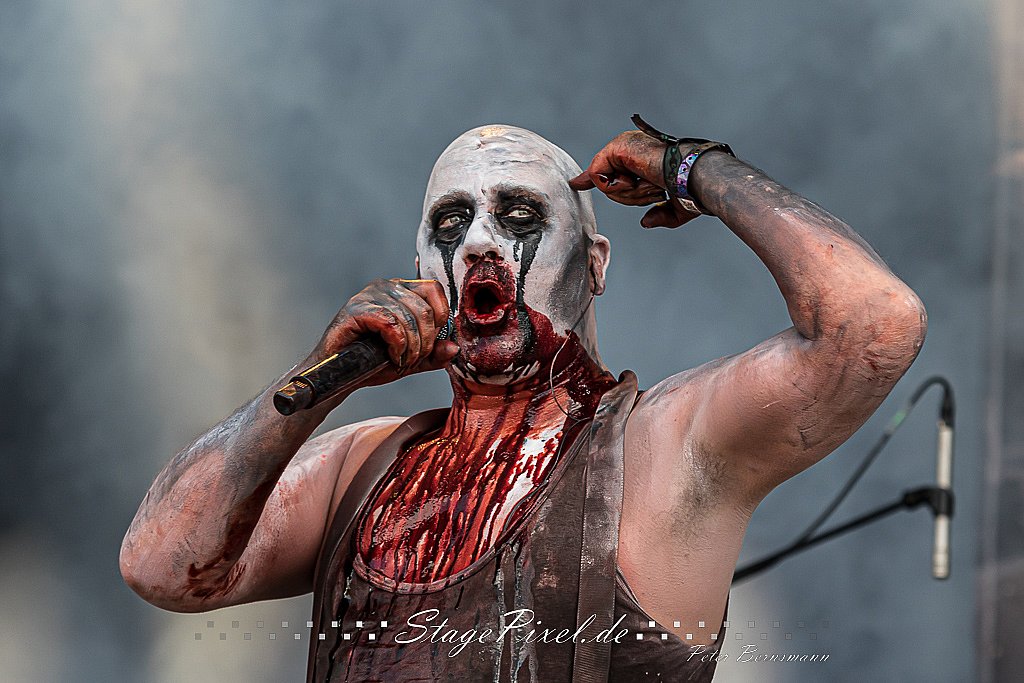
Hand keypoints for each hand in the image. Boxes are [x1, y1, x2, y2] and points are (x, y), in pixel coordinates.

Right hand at [306, 278, 458, 388]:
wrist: (340, 375)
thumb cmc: (372, 362)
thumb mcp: (412, 359)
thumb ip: (434, 354)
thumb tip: (454, 347)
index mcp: (402, 291)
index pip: (434, 290)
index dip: (439, 319)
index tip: (429, 344)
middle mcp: (387, 287)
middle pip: (425, 309)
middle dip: (425, 342)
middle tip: (412, 360)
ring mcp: (369, 295)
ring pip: (408, 318)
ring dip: (410, 348)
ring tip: (400, 361)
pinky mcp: (355, 309)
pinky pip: (389, 323)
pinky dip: (396, 344)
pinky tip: (389, 355)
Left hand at [569, 131, 701, 228]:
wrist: (692, 178)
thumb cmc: (690, 190)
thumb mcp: (674, 207)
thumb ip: (659, 214)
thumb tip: (645, 222)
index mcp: (641, 157)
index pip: (608, 168)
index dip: (591, 179)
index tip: (576, 183)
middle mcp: (629, 148)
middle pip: (608, 183)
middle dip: (628, 197)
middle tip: (655, 189)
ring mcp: (622, 145)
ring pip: (605, 183)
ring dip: (628, 194)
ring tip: (651, 183)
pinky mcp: (615, 148)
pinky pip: (600, 178)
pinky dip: (618, 187)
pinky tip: (637, 180)